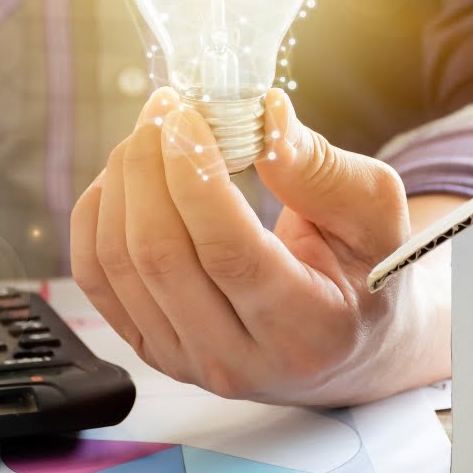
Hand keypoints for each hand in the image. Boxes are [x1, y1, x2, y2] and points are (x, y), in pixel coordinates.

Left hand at [70, 87, 450, 405]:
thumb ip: (324, 170)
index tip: (187, 116)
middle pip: (161, 256)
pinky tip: (124, 178)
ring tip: (149, 134)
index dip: (195, 177)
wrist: (349, 345)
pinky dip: (96, 217)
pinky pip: (96, 279)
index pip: (230, 253)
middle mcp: (241, 361)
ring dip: (122, 182)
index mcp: (309, 331)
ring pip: (118, 265)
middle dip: (149, 167)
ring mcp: (188, 363)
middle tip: (163, 110)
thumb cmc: (367, 271)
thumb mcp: (377, 217)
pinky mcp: (153, 350)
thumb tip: (266, 115)